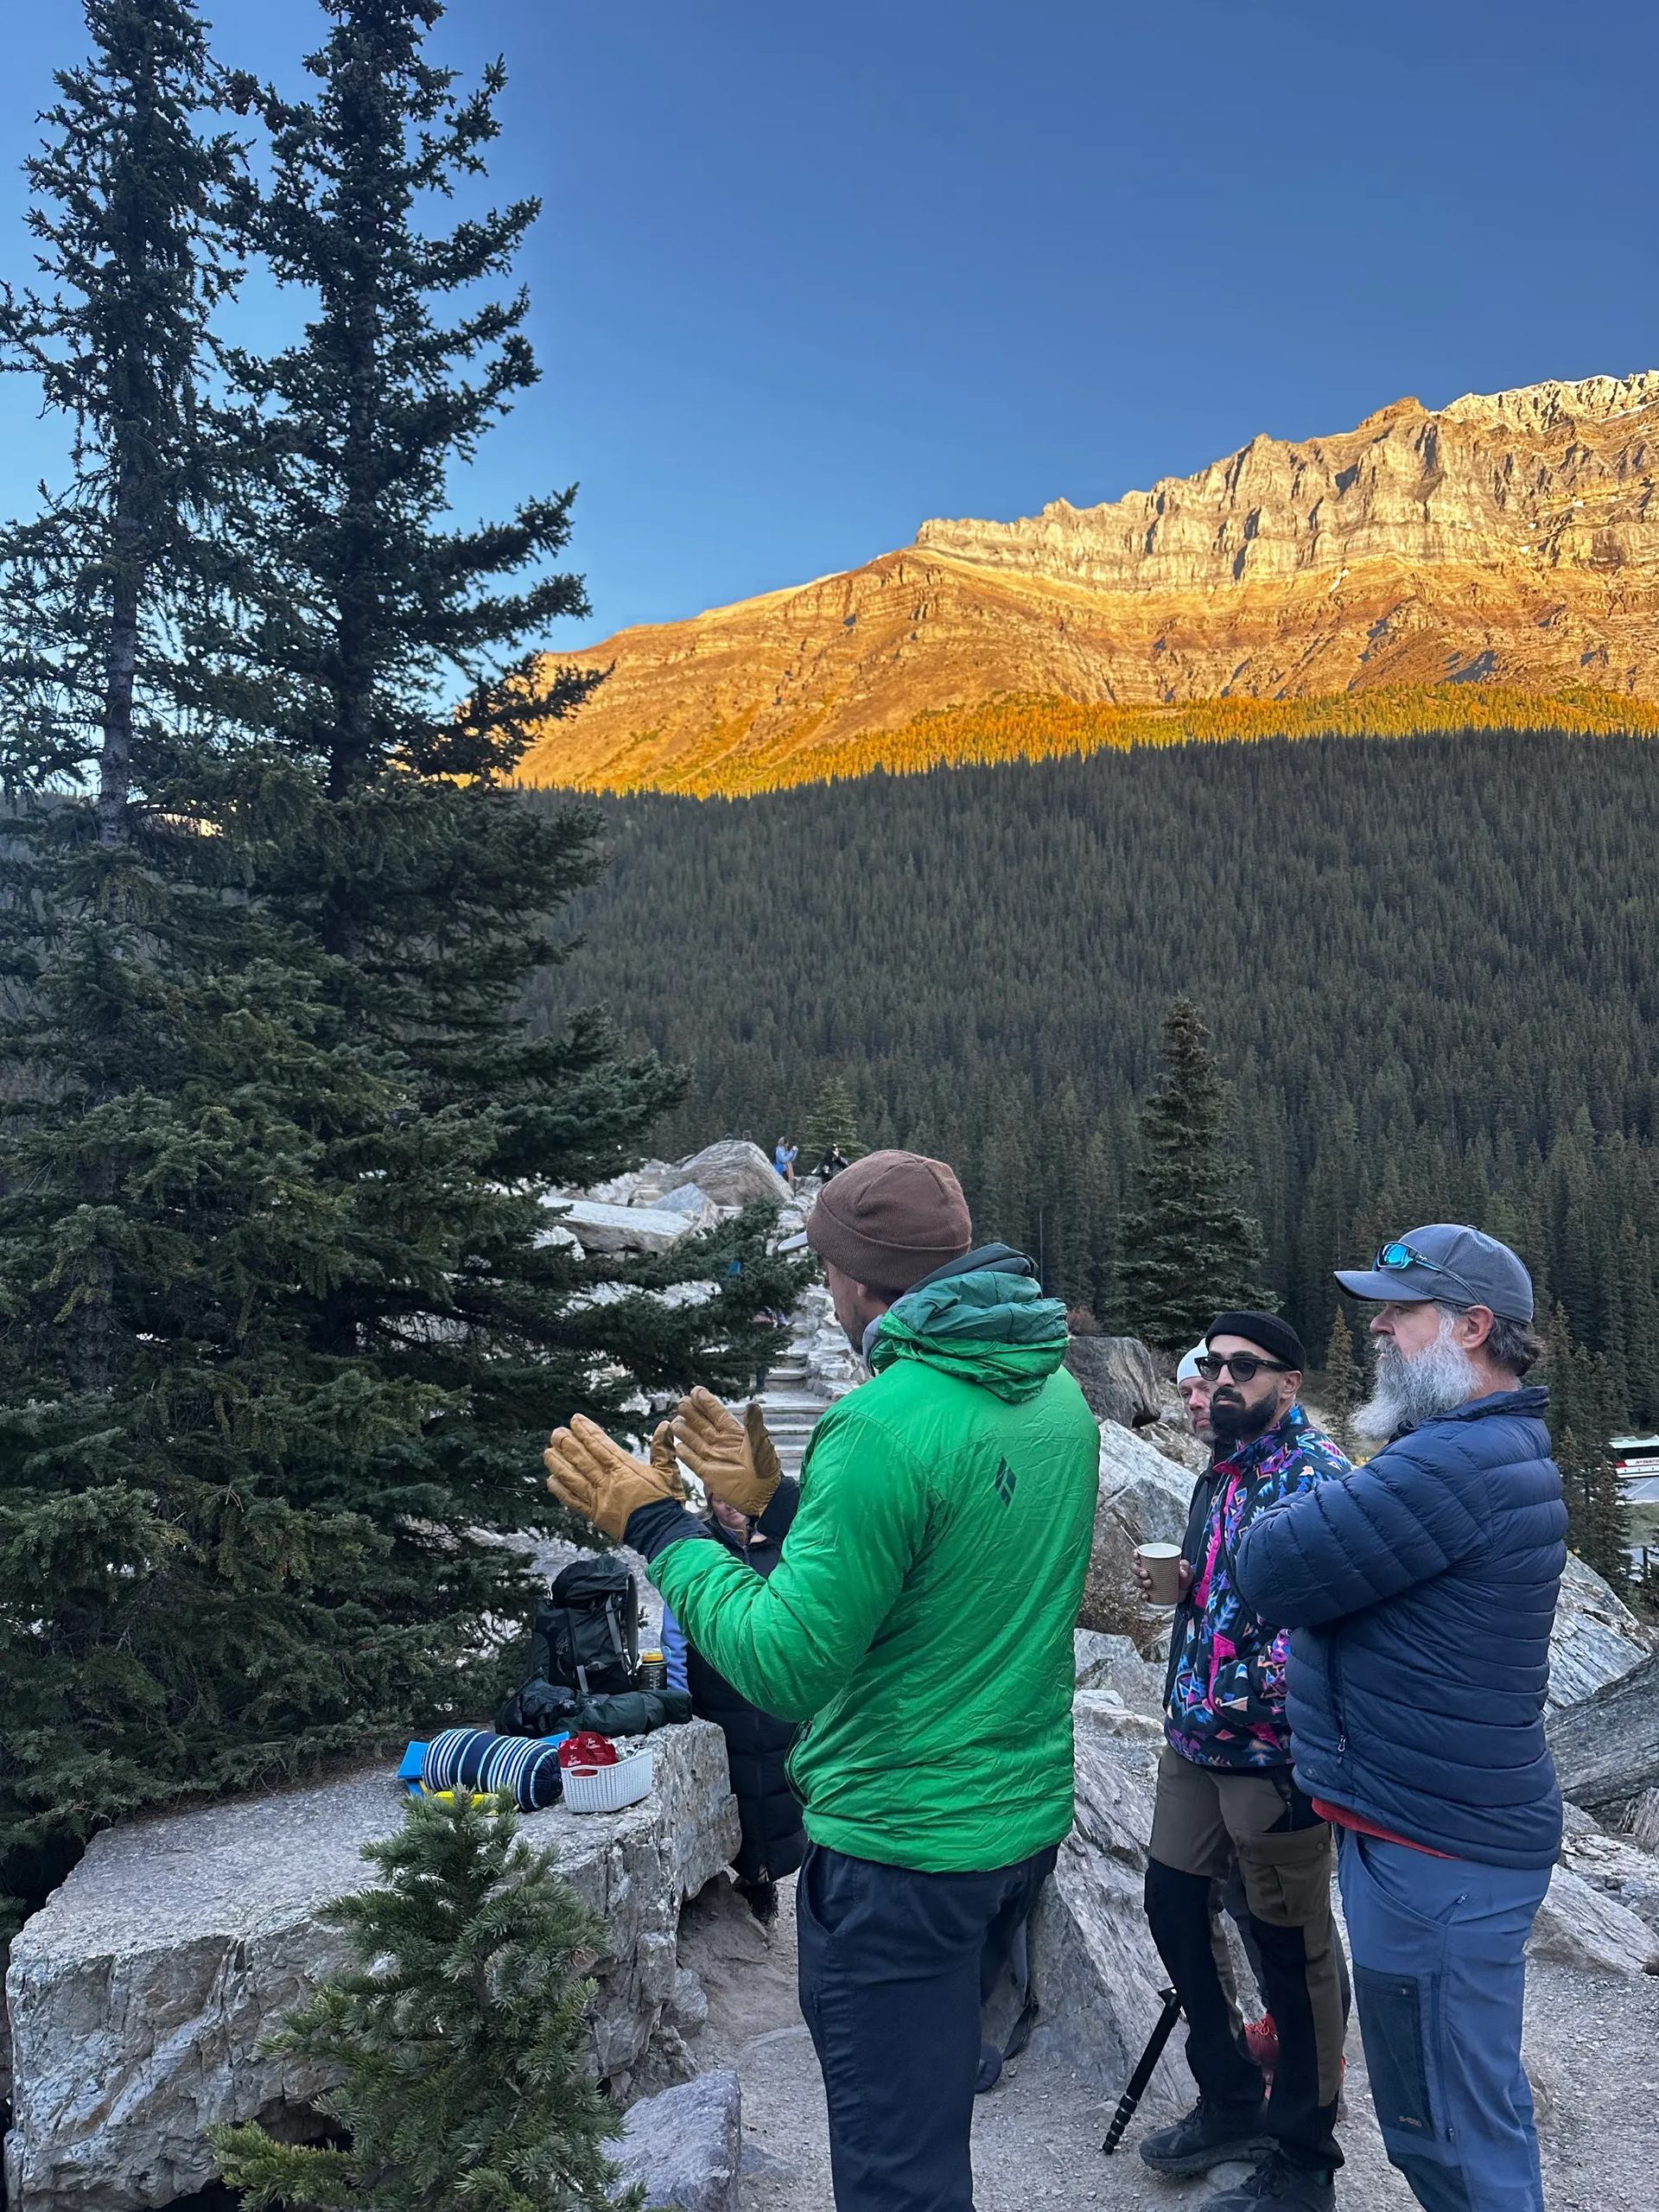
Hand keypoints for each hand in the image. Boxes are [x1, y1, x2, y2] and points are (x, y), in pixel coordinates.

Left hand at [544, 1415, 686, 1541]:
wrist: (661, 1533)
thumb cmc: (665, 1503)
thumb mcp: (669, 1472)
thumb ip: (662, 1448)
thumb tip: (664, 1426)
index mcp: (625, 1469)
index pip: (601, 1446)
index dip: (587, 1432)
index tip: (576, 1420)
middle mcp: (608, 1483)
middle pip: (583, 1460)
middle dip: (568, 1444)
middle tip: (556, 1433)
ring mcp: (599, 1499)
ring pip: (574, 1479)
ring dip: (559, 1464)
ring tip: (548, 1452)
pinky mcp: (595, 1515)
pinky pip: (574, 1502)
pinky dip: (561, 1491)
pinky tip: (551, 1481)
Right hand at [671, 1387, 783, 1517]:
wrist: (763, 1496)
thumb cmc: (766, 1469)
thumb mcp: (762, 1443)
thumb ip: (754, 1424)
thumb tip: (752, 1404)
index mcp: (735, 1433)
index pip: (718, 1413)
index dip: (707, 1402)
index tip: (696, 1391)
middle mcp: (722, 1443)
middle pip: (703, 1424)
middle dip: (692, 1412)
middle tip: (682, 1402)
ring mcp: (714, 1457)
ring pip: (695, 1441)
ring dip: (685, 1430)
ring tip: (676, 1420)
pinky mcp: (708, 1473)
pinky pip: (693, 1461)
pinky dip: (684, 1454)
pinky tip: (677, 1445)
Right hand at [1132, 1554, 1193, 1602]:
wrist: (1186, 1593)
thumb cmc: (1183, 1578)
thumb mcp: (1186, 1570)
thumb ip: (1185, 1567)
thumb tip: (1182, 1571)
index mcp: (1154, 1562)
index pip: (1140, 1556)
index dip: (1135, 1554)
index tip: (1137, 1555)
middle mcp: (1148, 1572)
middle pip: (1135, 1568)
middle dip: (1137, 1570)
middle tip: (1146, 1573)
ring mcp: (1148, 1584)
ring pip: (1137, 1581)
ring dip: (1139, 1582)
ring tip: (1148, 1583)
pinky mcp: (1150, 1594)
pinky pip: (1141, 1595)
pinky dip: (1142, 1595)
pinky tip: (1146, 1595)